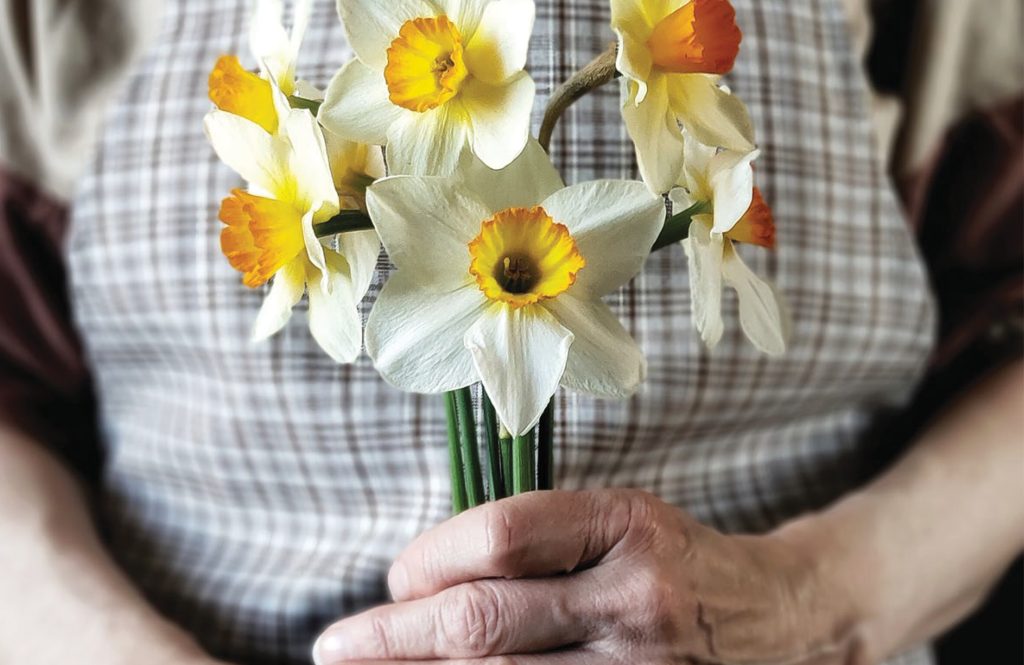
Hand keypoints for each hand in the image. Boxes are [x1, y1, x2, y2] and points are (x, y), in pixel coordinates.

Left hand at [313, 489, 865, 663]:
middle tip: (335, 648)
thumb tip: (418, 583)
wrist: (787, 616)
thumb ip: (534, 541)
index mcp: (625, 523)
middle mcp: (636, 597)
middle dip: (390, 639)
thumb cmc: (676, 560)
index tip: (392, 581)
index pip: (498, 536)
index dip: (424, 561)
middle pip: (483, 623)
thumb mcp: (618, 520)